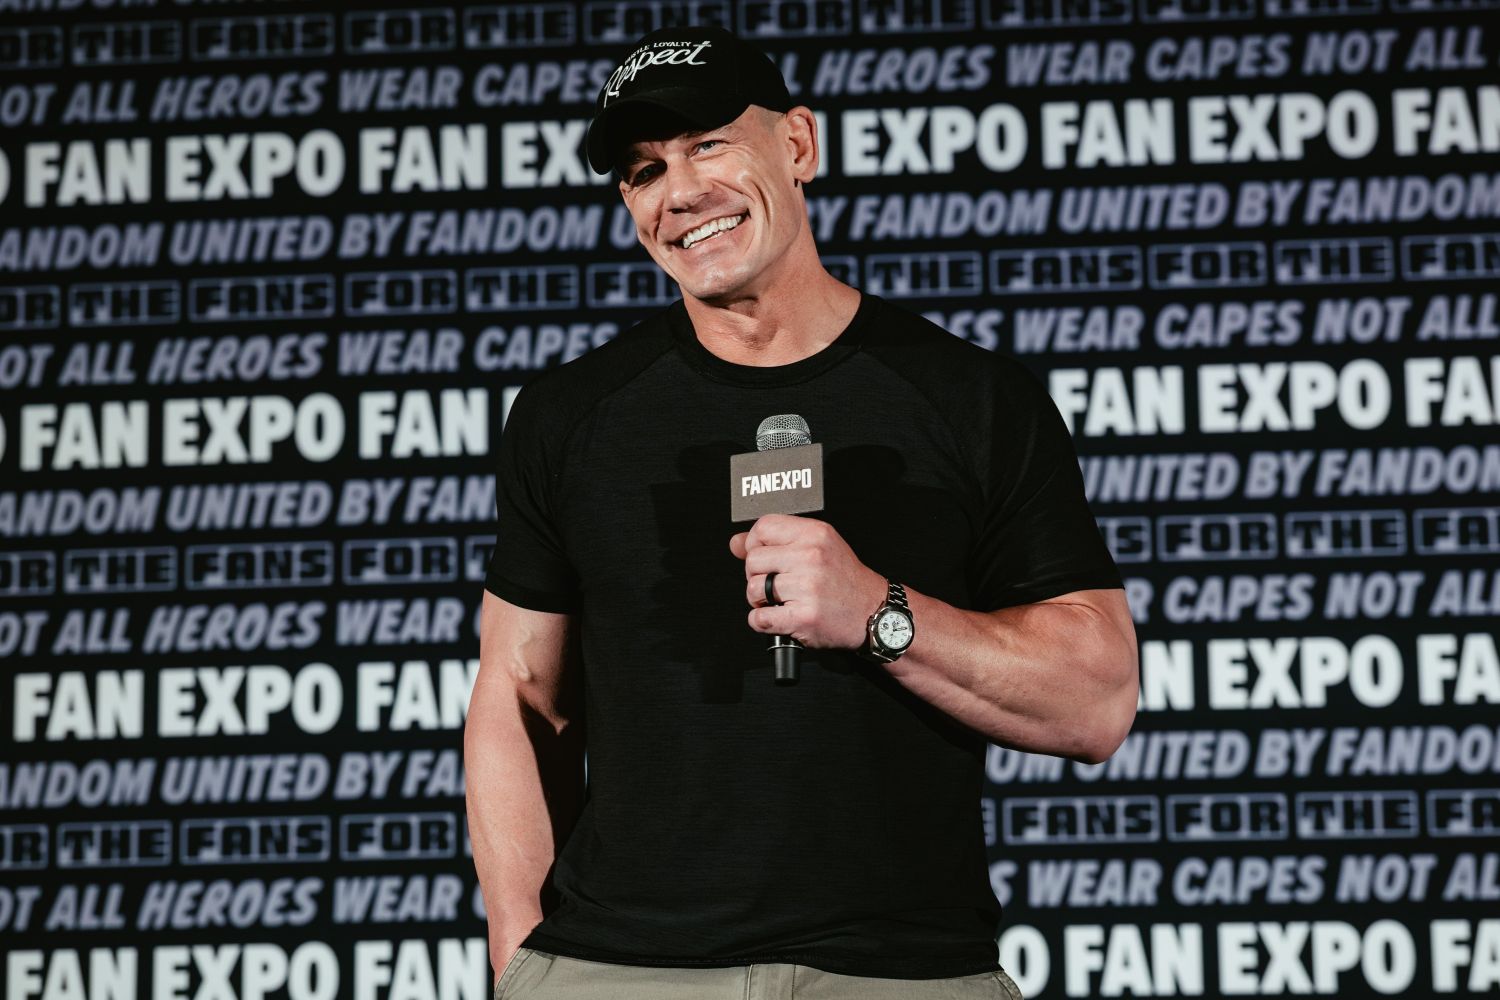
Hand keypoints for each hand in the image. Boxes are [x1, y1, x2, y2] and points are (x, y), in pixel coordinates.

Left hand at [729, 514, 884, 648]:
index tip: (764, 557)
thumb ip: (777, 541)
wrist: (874, 612)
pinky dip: (763, 622)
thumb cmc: (845, 580)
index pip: (763, 527)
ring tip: (781, 601)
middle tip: (777, 584)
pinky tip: (780, 617)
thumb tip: (737, 542)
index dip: (754, 544)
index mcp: (815, 534)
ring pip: (753, 590)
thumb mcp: (818, 547)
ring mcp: (807, 587)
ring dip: (760, 601)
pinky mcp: (804, 617)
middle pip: (753, 560)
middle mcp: (811, 557)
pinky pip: (760, 619)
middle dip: (758, 576)